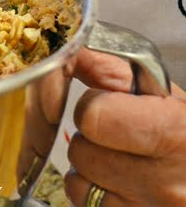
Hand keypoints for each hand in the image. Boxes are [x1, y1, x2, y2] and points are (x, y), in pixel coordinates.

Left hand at [64, 48, 185, 206]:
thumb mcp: (166, 94)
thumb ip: (113, 71)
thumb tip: (69, 53)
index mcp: (176, 134)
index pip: (94, 117)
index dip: (92, 107)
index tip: (107, 107)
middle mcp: (167, 182)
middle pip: (81, 151)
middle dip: (90, 139)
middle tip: (118, 136)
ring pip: (77, 184)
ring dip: (89, 169)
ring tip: (121, 160)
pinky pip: (85, 206)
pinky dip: (93, 194)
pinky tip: (121, 183)